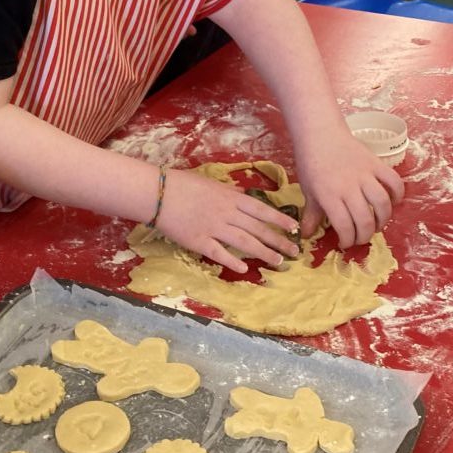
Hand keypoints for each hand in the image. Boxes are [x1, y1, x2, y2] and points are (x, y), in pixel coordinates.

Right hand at [156, 170, 300, 273]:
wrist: (157, 193)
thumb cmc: (182, 183)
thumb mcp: (210, 182)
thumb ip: (229, 192)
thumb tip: (245, 196)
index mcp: (230, 197)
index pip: (261, 210)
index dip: (279, 219)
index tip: (294, 228)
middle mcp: (226, 213)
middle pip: (258, 229)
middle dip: (278, 240)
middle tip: (295, 251)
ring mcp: (213, 228)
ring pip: (244, 243)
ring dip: (263, 253)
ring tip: (278, 261)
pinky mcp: (199, 241)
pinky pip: (220, 253)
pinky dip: (233, 262)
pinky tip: (246, 270)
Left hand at [294, 130, 404, 246]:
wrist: (320, 134)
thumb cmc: (311, 163)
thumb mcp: (307, 191)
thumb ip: (311, 215)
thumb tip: (306, 236)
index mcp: (329, 195)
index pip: (345, 226)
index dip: (347, 240)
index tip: (345, 243)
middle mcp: (349, 187)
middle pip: (365, 219)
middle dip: (365, 235)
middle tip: (361, 237)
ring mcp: (365, 174)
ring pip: (382, 204)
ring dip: (383, 219)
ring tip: (377, 224)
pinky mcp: (376, 164)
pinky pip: (394, 181)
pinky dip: (398, 194)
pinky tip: (393, 202)